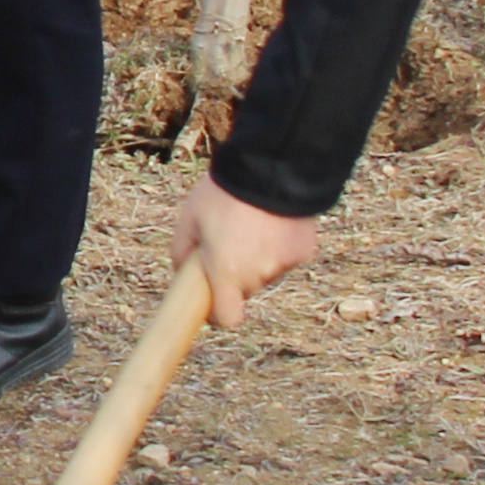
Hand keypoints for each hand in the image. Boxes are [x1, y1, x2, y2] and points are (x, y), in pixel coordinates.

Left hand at [168, 172, 321, 330]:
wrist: (271, 166)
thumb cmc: (223, 192)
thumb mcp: (190, 218)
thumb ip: (181, 250)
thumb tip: (181, 271)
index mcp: (227, 272)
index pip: (227, 318)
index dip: (218, 313)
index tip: (212, 300)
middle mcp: (258, 275)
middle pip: (244, 289)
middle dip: (235, 274)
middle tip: (228, 241)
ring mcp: (284, 264)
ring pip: (266, 272)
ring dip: (258, 258)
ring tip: (251, 223)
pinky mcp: (304, 251)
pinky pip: (285, 256)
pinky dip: (278, 246)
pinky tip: (272, 221)